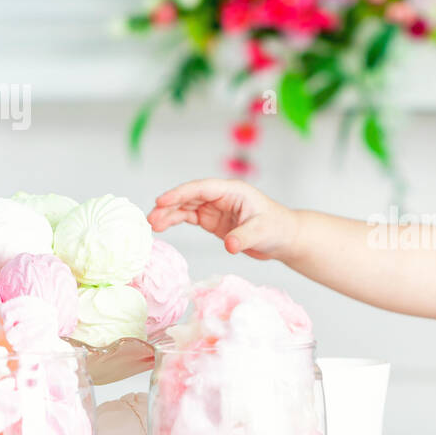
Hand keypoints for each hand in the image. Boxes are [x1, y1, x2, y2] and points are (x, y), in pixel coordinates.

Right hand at [147, 178, 299, 261]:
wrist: (284, 238)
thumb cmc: (277, 228)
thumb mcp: (262, 232)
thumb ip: (244, 237)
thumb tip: (229, 246)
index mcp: (232, 191)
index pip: (202, 188)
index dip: (181, 193)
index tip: (162, 200)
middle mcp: (221, 197)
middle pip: (190, 197)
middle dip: (169, 205)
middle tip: (151, 218)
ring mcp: (216, 208)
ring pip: (187, 207)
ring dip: (169, 214)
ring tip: (153, 225)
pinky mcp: (213, 221)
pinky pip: (190, 218)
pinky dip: (176, 221)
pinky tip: (163, 227)